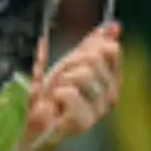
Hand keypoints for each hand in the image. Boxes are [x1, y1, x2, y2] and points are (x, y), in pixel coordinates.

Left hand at [25, 22, 121, 144]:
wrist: (36, 125)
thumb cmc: (52, 96)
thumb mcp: (69, 65)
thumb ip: (90, 46)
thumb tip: (113, 25)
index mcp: (111, 80)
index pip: (111, 50)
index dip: (92, 46)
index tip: (77, 53)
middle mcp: (111, 95)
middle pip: (94, 59)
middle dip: (70, 63)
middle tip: (62, 79)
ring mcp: (99, 110)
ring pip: (83, 75)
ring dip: (63, 80)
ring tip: (59, 92)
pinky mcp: (84, 122)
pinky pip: (69, 93)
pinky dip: (57, 94)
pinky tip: (57, 104)